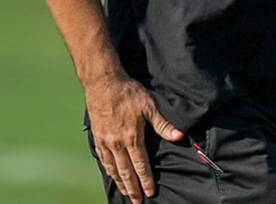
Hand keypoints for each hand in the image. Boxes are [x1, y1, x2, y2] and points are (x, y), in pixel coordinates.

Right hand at [85, 75, 183, 202]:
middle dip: (132, 188)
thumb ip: (163, 124)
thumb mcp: (150, 106)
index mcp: (132, 137)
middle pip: (126, 171)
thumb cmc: (129, 93)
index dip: (146, 180)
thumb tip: (178, 136)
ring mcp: (105, 140)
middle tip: (136, 201)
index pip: (141, 165)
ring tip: (125, 193)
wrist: (103, 83)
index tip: (150, 193)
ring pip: (113, 167)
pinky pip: (102, 157)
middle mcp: (117, 143)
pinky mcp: (97, 136)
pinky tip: (111, 174)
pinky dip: (108, 169)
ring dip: (119, 182)